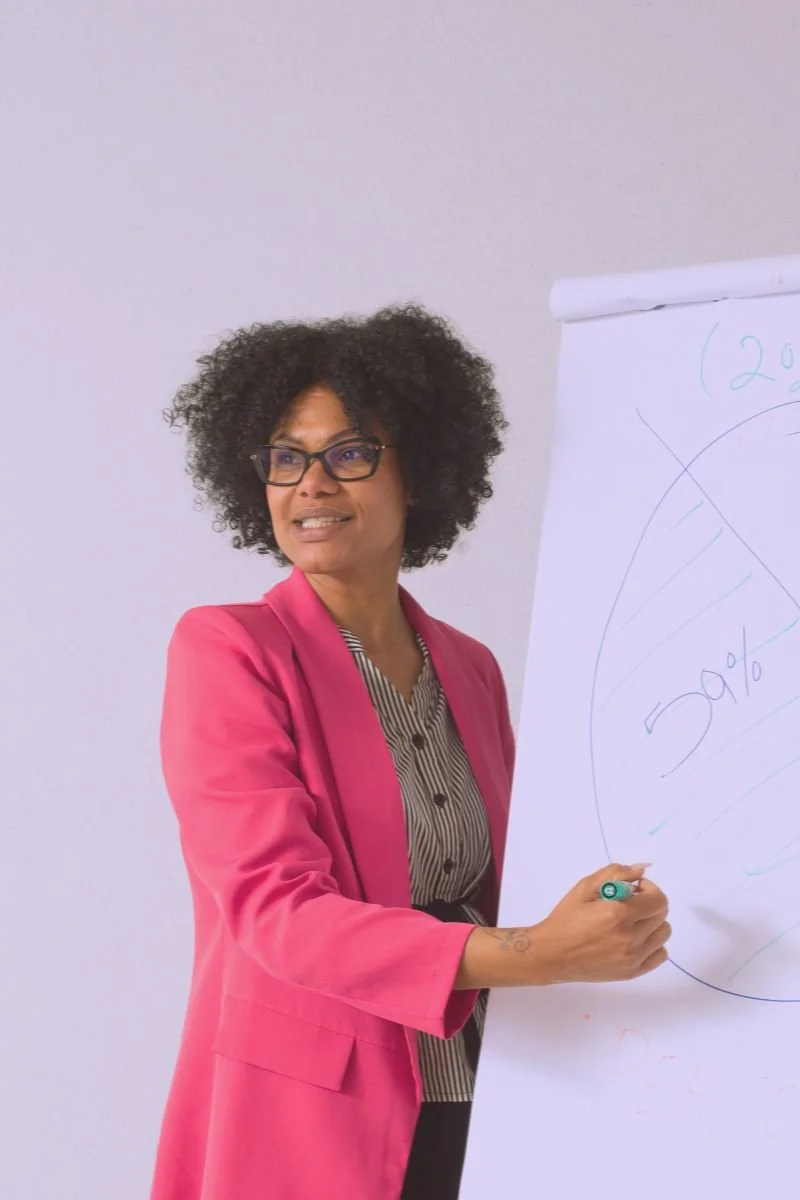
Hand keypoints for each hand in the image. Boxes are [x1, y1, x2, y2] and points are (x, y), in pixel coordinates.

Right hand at [531, 863, 670, 983]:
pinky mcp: (632, 972)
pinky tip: (635, 939)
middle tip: (630, 904)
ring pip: (663, 934)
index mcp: (618, 914)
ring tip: (632, 922)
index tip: (635, 889)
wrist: (553, 954)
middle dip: (649, 903)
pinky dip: (653, 944)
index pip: (658, 898)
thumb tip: (642, 871)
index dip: (649, 888)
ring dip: (653, 923)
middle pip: (662, 915)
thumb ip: (615, 873)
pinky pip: (660, 954)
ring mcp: (633, 958)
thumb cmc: (566, 918)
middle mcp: (630, 937)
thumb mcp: (584, 887)